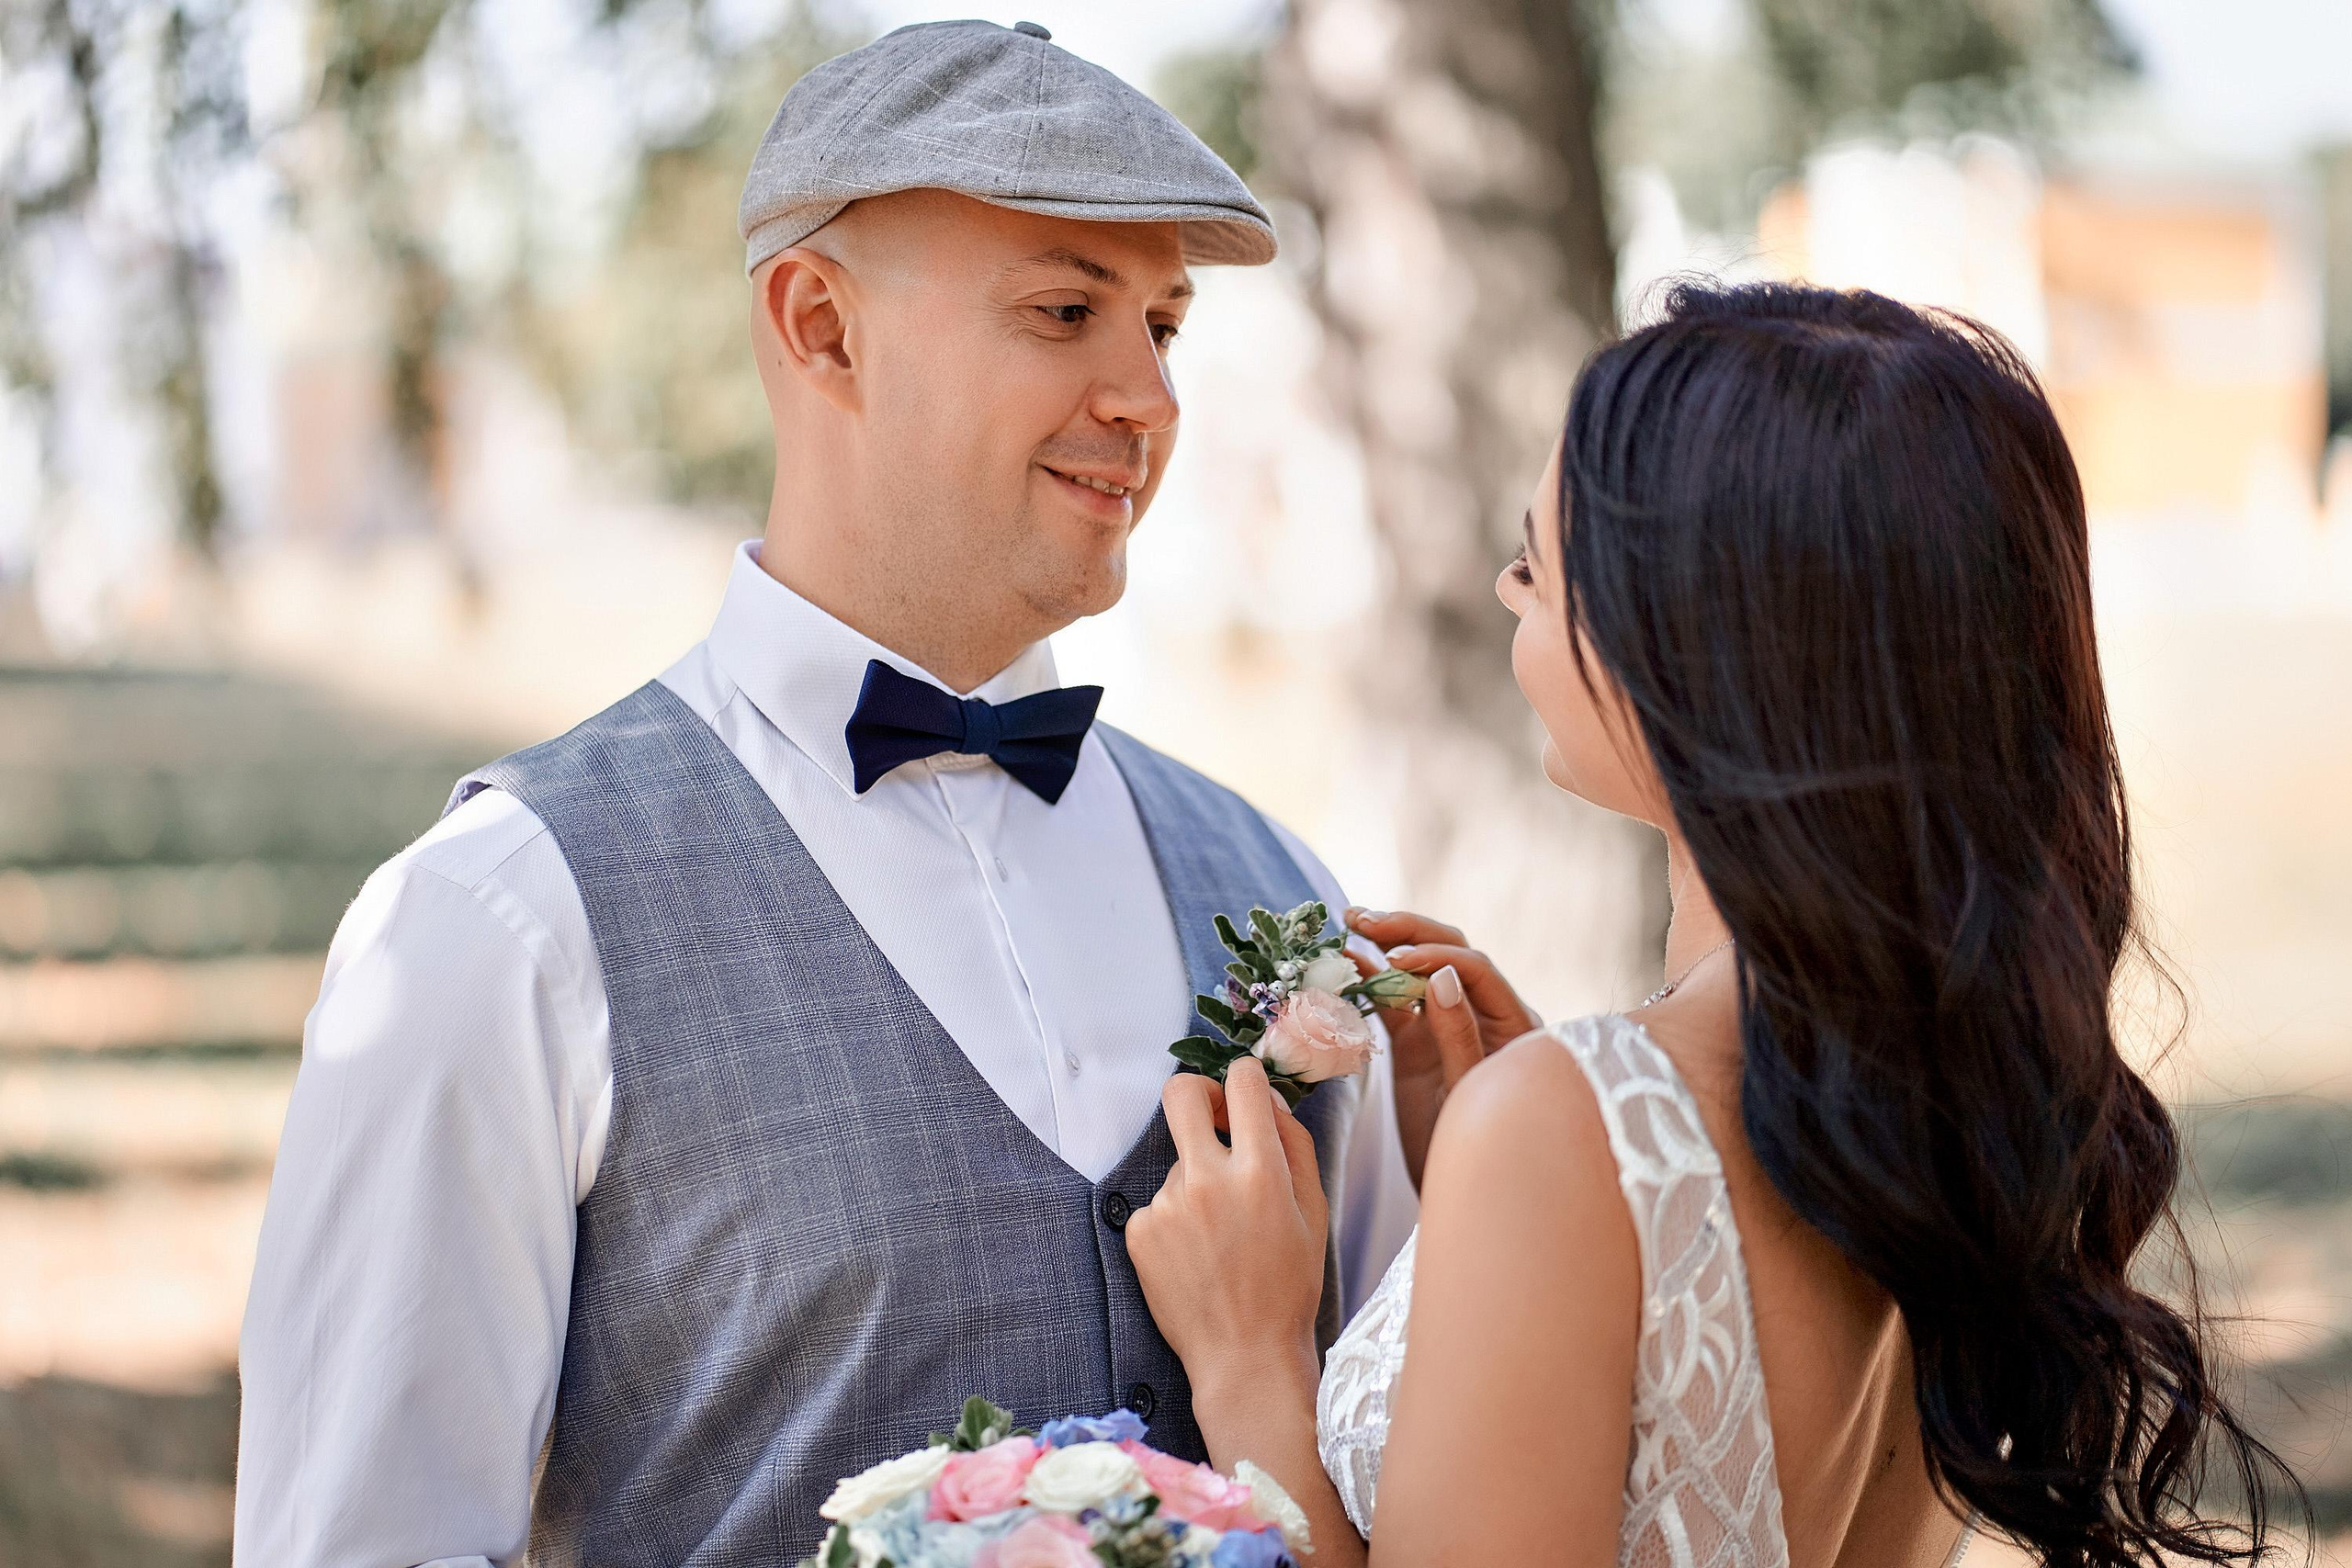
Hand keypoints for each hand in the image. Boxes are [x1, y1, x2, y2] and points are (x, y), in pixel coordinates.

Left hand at [1126, 1057, 1326, 1406]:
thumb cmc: (1288, 1284)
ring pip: (1179, 1162)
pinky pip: (1160, 1201)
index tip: (1243, 1094)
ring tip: (1220, 1237)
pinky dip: (1177, 1218)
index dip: (1244, 1078)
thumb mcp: (1313, 1211)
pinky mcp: (1139, 1230)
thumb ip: (1294, 1144)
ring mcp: (1167, 1206)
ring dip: (1197, 1181)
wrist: (1244, 1356)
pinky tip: (1196, 1255)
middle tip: (1212, 1119)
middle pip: (1181, 1094)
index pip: (1242, 1082)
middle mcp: (1207, 1181)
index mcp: (1260, 1173)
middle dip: (1198, 1094)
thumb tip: (1266, 1098)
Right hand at [1346, 907, 1540, 1188]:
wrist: (1459, 1200)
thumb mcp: (1469, 1097)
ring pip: (1420, 971)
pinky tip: (1346, 962)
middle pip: (1449, 955)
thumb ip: (1459, 1036)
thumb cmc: (1481, 1156)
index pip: (1476, 970)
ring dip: (1386, 945)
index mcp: (1514, 1027)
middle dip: (1408, 932)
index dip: (1435, 956)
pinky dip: (1371, 980)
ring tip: (1350, 922)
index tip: (1394, 961)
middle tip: (1363, 920)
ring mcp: (1448, 1027)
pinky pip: (1396, 1001)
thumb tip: (1442, 974)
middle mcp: (1484, 1017)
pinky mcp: (1418, 1043)